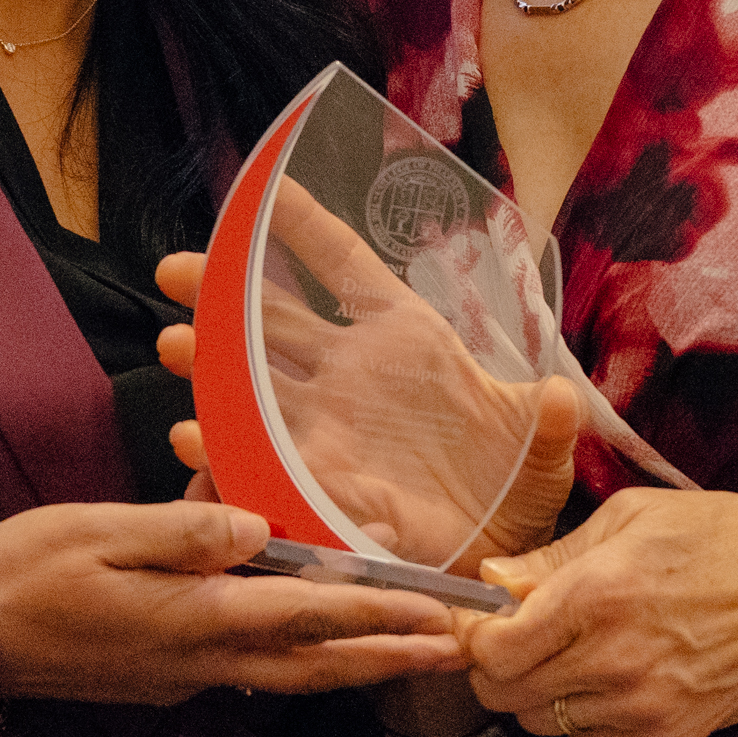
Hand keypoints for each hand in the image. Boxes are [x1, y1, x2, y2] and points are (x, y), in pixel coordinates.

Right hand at [0, 500, 470, 704]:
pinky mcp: (164, 680)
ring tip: (408, 655)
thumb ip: (180, 531)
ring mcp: (183, 678)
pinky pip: (251, 673)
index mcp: (192, 617)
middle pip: (316, 664)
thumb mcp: (97, 532)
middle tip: (456, 653)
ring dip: (352, 667)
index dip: (381, 617)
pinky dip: (301, 664)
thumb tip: (257, 523)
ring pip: (288, 676)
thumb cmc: (22, 573)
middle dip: (389, 658)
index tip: (441, 618)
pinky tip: (317, 648)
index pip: (308, 617)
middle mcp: (200, 660)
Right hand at [156, 248, 582, 569]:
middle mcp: (351, 373)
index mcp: (404, 336)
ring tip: (173, 346)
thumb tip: (564, 399)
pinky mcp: (313, 482)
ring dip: (209, 365)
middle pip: (272, 318)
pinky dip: (222, 451)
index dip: (304, 225)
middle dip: (220, 292)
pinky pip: (260, 459)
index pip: (344, 265)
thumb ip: (551, 423)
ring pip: (252, 384)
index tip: (260, 185)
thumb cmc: (518, 482)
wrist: (496, 551)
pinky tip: (193, 441)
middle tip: (174, 272)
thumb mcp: (544, 447)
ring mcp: (324, 425)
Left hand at [456, 487, 737, 736]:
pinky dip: (584, 714)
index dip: (475, 639)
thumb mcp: (630, 518)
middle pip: (507, 696)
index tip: (484, 622)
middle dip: (498, 669)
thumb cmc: (720, 537)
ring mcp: (643, 708)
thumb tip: (491, 580)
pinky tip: (612, 676)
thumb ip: (551, 557)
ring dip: (543, 692)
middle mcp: (613, 661)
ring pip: (544, 723)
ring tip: (575, 653)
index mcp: (597, 596)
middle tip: (519, 640)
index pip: (492, 651)